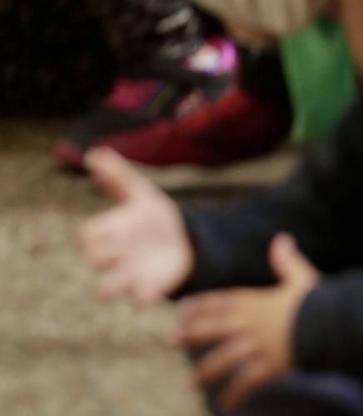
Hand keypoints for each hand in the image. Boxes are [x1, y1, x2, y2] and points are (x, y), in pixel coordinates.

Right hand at [79, 147, 193, 302]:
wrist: (185, 238)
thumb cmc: (152, 216)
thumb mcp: (139, 192)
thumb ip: (118, 175)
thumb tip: (93, 154)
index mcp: (111, 231)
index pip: (86, 236)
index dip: (94, 232)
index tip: (112, 224)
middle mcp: (116, 255)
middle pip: (95, 259)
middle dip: (101, 253)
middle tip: (119, 244)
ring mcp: (131, 274)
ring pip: (109, 287)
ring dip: (112, 284)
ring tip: (118, 281)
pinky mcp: (150, 288)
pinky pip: (141, 298)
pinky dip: (143, 295)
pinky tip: (149, 290)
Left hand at [178, 235, 318, 410]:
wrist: (335, 324)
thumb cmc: (320, 301)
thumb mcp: (302, 278)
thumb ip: (288, 262)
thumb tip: (281, 239)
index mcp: (259, 301)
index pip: (223, 301)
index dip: (202, 305)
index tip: (183, 309)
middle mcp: (253, 323)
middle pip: (215, 327)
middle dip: (191, 333)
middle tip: (169, 339)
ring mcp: (260, 346)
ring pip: (224, 358)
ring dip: (205, 370)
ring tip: (189, 382)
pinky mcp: (270, 366)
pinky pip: (247, 382)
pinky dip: (236, 394)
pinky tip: (226, 404)